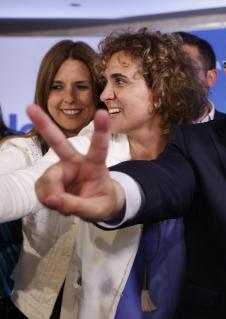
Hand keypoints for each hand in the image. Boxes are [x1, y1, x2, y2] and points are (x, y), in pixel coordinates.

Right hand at [28, 105, 124, 220]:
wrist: (97, 205)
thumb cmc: (101, 202)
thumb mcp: (97, 210)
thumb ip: (77, 205)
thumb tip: (52, 199)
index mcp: (95, 165)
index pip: (99, 147)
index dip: (101, 130)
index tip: (103, 113)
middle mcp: (75, 162)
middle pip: (59, 143)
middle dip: (44, 125)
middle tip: (30, 108)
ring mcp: (60, 169)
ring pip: (48, 181)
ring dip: (53, 196)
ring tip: (64, 204)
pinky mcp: (49, 179)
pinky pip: (42, 190)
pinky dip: (47, 200)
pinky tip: (57, 202)